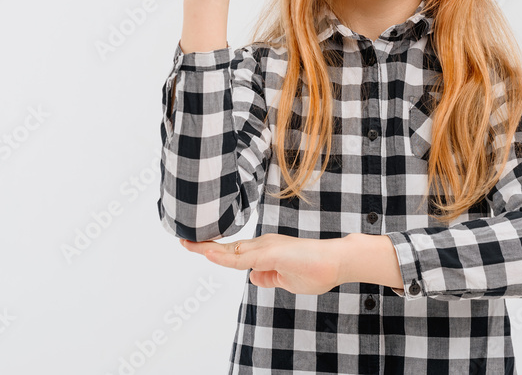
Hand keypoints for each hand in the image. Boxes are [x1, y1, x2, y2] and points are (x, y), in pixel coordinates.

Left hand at [179, 233, 344, 295]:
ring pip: (231, 252)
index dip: (213, 250)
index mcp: (266, 251)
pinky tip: (208, 253)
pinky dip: (223, 257)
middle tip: (183, 240)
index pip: (233, 253)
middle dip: (204, 246)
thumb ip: (268, 277)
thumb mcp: (285, 279)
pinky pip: (242, 258)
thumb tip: (253, 277)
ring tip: (187, 243)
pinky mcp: (272, 253)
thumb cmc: (317, 270)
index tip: (195, 246)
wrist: (338, 262)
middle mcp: (263, 245)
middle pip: (228, 249)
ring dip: (208, 249)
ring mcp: (267, 247)